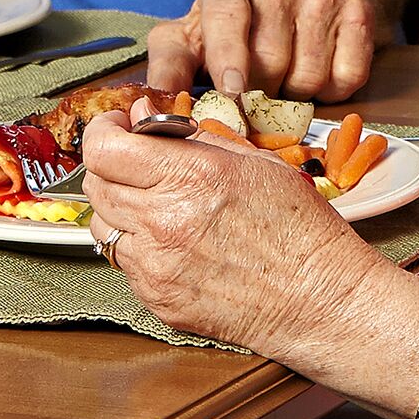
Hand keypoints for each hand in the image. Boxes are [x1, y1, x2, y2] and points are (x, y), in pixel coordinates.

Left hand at [77, 111, 383, 358]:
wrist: (322, 302)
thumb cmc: (299, 230)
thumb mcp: (254, 162)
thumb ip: (191, 136)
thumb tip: (141, 116)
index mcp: (187, 178)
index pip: (103, 148)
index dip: (105, 131)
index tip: (122, 127)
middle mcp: (162, 223)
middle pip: (96, 185)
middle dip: (113, 166)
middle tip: (142, 164)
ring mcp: (156, 268)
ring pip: (103, 227)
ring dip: (121, 210)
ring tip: (162, 207)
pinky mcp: (158, 301)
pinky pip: (125, 264)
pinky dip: (140, 248)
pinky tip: (176, 243)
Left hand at [146, 0, 378, 99]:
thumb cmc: (228, 25)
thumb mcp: (190, 35)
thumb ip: (168, 68)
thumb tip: (148, 108)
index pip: (226, 12)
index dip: (228, 55)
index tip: (231, 90)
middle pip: (269, 58)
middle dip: (258, 91)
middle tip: (251, 93)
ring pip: (309, 73)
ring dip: (292, 94)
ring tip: (280, 79)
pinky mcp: (359, 9)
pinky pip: (347, 76)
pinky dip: (331, 91)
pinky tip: (313, 73)